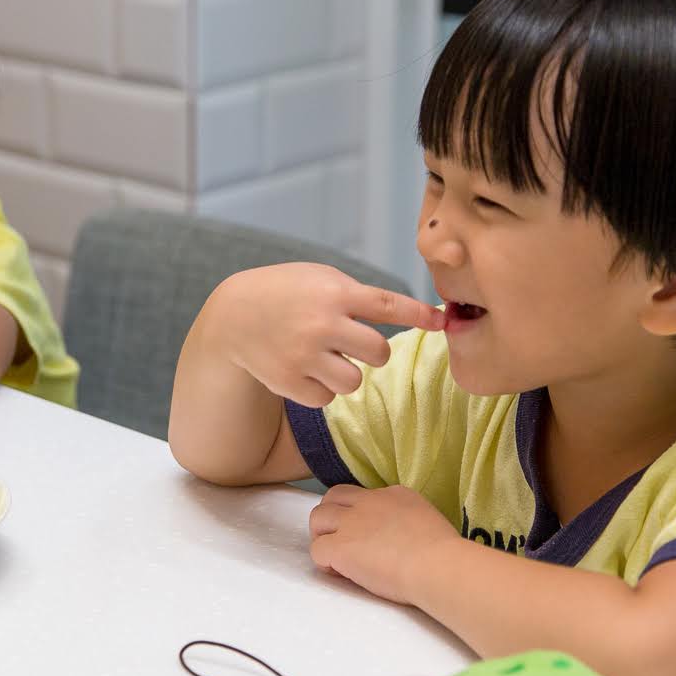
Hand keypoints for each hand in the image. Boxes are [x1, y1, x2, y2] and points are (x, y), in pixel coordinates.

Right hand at [207, 263, 443, 407]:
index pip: (387, 305)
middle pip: (378, 352)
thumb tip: (418, 315)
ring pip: (354, 381)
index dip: (419, 314)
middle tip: (355, 343)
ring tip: (325, 357)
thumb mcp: (321, 278)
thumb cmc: (288, 293)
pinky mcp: (289, 382)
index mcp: (334, 293)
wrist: (233, 316)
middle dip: (373, 351)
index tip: (442, 320)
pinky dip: (322, 388)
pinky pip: (327, 397)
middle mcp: (321, 324)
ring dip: (347, 372)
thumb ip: (359, 295)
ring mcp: (304, 355)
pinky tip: (305, 370)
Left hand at [308, 484, 459, 604]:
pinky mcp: (341, 546)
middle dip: (330, 518)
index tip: (366, 535)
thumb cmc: (443, 554)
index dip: (356, 514)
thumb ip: (406, 520)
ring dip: (322, 537)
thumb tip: (398, 535)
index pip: (361, 496)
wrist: (438, 566)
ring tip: (337, 558)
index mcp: (393, 494)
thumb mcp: (427, 520)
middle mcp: (368, 502)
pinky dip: (325, 563)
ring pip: (317, 518)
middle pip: (332, 497)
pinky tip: (342, 573)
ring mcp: (352, 522)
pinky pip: (317, 550)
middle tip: (341, 542)